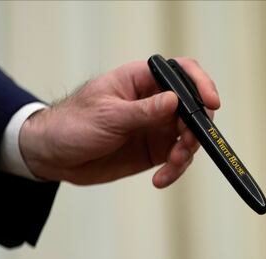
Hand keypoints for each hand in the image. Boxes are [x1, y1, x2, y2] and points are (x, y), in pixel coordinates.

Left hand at [19, 57, 219, 187]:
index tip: (211, 103)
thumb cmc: (72, 124)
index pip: (182, 73)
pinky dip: (175, 171)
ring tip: (170, 166)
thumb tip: (175, 101)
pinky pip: (177, 159)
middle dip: (196, 128)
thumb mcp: (107, 116)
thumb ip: (143, 111)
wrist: (53, 156)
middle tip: (185, 145)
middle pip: (193, 108)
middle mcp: (155, 102)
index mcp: (142, 81)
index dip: (201, 84)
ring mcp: (157, 127)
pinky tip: (161, 179)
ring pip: (190, 137)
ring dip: (186, 153)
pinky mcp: (155, 151)